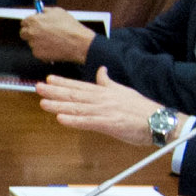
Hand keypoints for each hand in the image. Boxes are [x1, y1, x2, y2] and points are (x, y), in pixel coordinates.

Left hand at [18, 9, 96, 66]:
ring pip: (32, 43)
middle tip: (40, 33)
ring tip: (52, 40)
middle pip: (24, 33)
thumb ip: (46, 11)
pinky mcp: (38, 54)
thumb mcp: (58, 12)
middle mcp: (31, 32)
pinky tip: (53, 47)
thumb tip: (41, 11)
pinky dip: (43, 51)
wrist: (78, 43)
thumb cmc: (69, 27)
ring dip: (38, 42)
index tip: (34, 25)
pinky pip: (38, 51)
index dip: (30, 23)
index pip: (24, 22)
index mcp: (34, 21)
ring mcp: (33, 44)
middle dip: (30, 33)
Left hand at [38, 68, 164, 140]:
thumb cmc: (141, 108)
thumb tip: (101, 71)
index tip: (49, 79)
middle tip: (37, 88)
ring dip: (59, 105)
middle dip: (55, 91)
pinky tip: (61, 119)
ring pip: (78, 107)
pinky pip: (89, 122)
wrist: (158, 120)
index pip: (80, 86)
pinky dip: (75, 121)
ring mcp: (105, 111)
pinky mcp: (110, 124)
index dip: (63, 82)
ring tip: (43, 103)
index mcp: (104, 92)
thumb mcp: (123, 90)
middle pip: (75, 95)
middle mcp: (102, 99)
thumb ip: (108, 82)